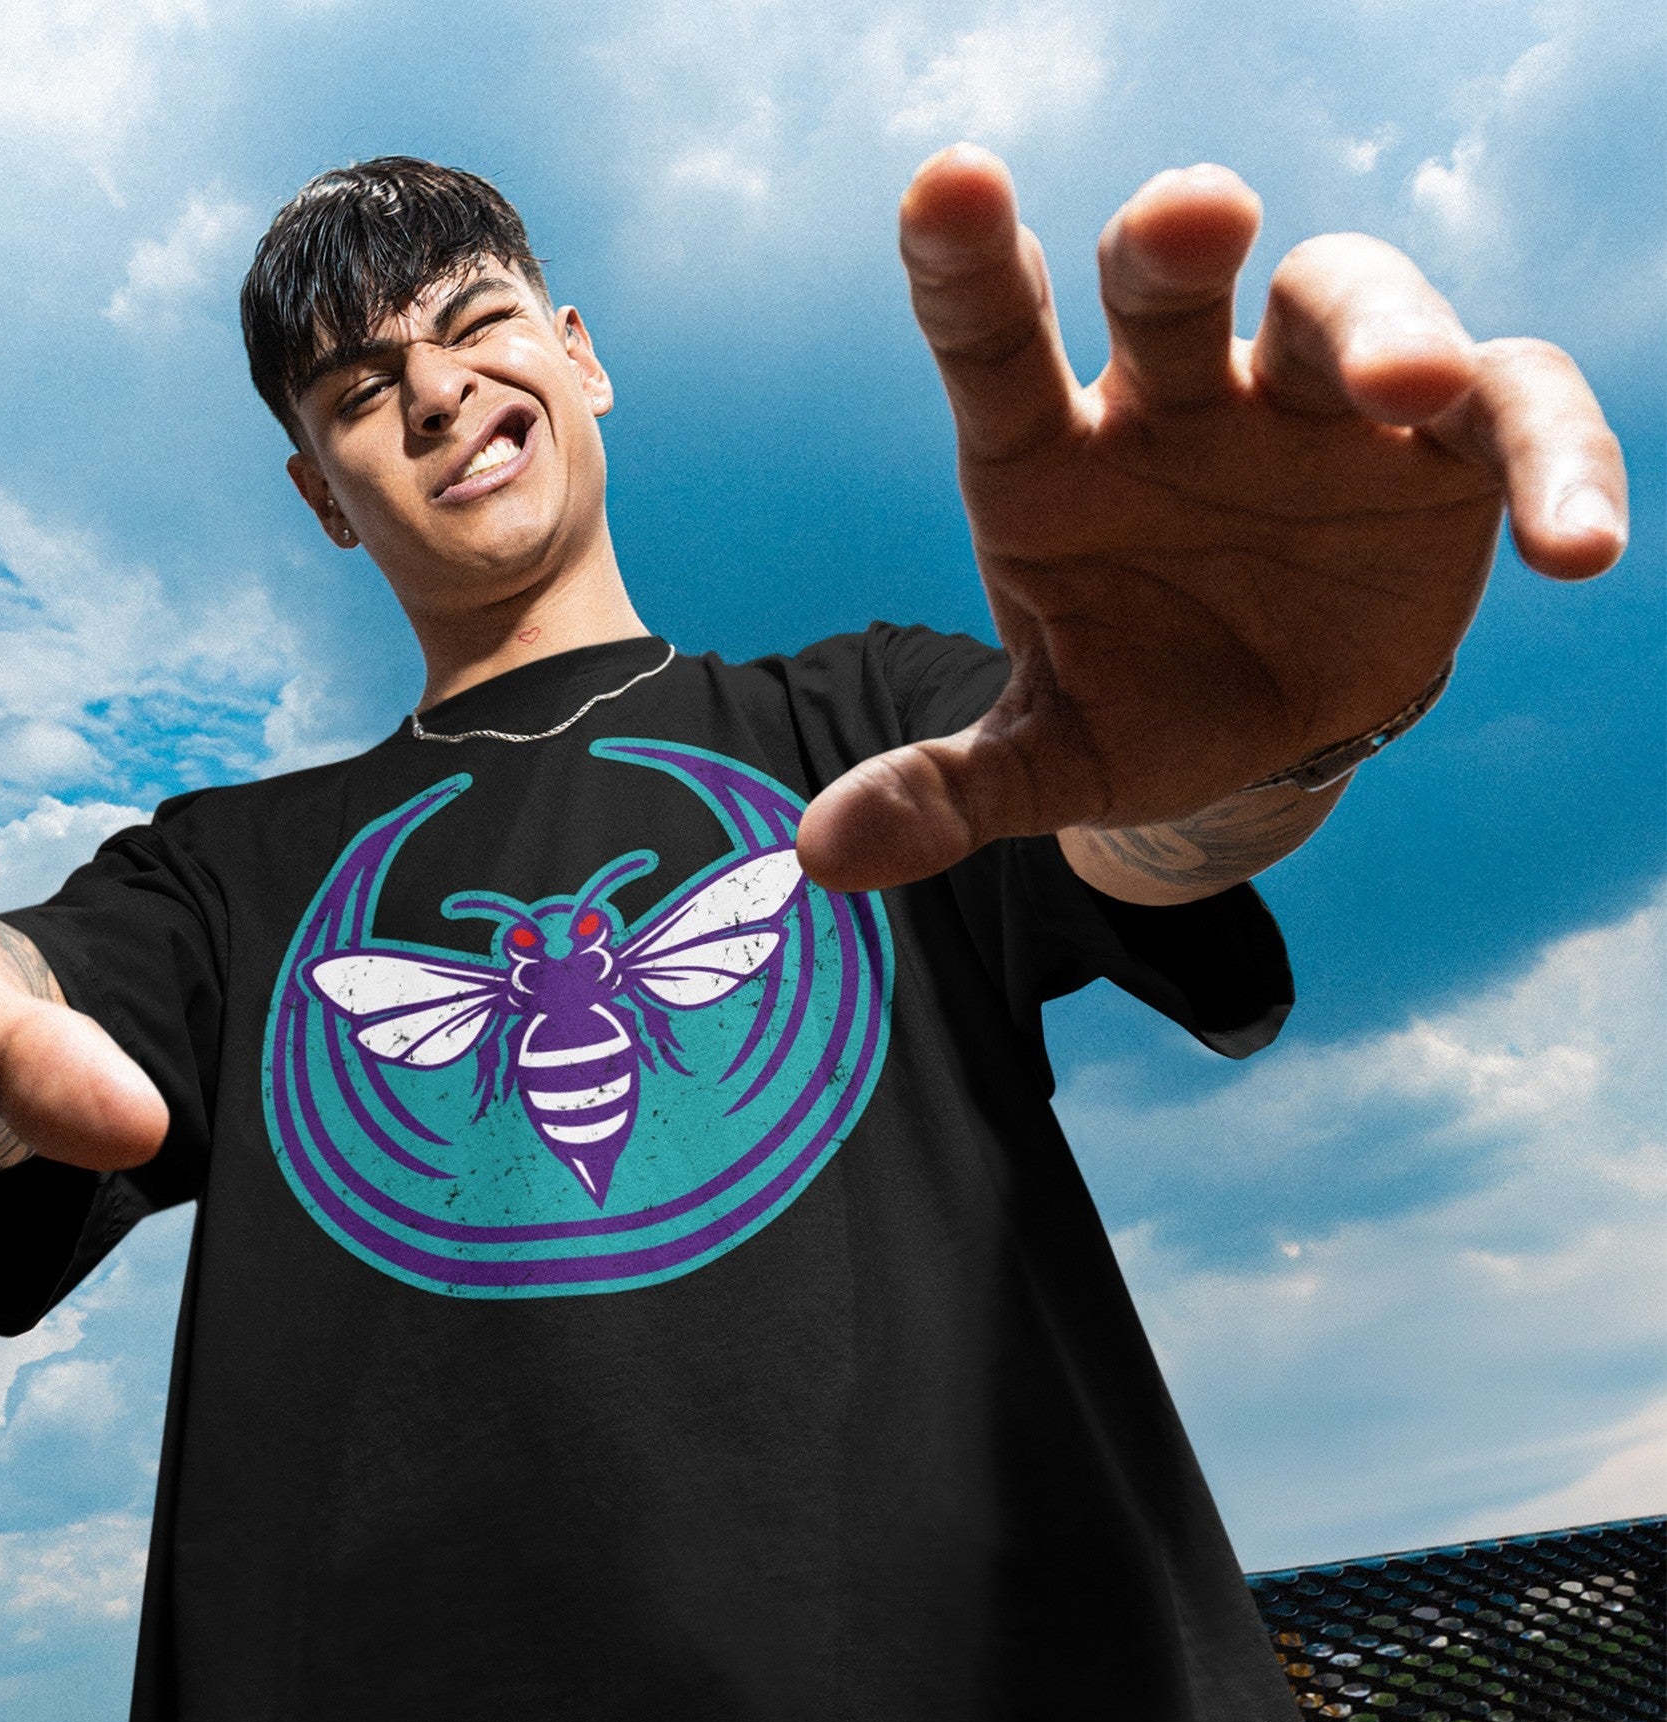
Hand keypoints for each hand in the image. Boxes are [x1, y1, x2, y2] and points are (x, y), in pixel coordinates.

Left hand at [796, 148, 1627, 890]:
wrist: (1263, 733)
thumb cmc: (1134, 700)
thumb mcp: (1046, 757)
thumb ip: (947, 792)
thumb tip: (824, 859)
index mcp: (1052, 457)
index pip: (995, 342)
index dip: (968, 262)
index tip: (948, 183)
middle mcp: (1179, 399)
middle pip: (1174, 287)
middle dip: (1182, 241)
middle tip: (1195, 218)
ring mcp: (1313, 407)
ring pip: (1347, 307)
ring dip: (1382, 331)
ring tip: (1407, 395)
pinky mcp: (1445, 445)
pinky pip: (1514, 410)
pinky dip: (1552, 462)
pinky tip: (1575, 549)